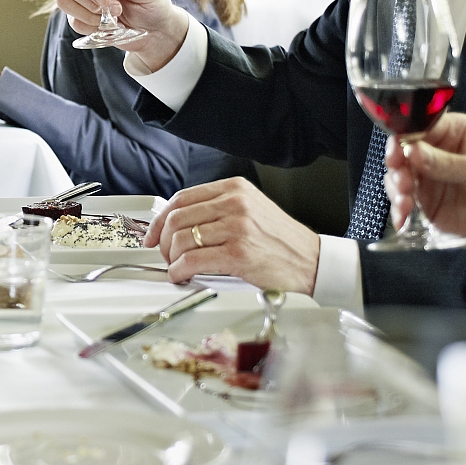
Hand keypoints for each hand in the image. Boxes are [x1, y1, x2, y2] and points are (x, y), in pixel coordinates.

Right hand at [54, 0, 190, 71]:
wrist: (155, 29)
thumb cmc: (153, 2)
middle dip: (89, 2)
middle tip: (116, 10)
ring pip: (64, 1)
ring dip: (88, 15)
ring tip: (113, 19)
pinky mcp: (81, 14)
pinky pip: (72, 20)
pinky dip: (90, 27)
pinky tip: (107, 26)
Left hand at [145, 177, 320, 291]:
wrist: (312, 261)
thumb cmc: (281, 241)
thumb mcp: (250, 210)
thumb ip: (218, 210)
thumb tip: (178, 223)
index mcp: (235, 188)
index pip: (182, 198)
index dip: (160, 219)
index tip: (152, 234)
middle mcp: (235, 203)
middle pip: (177, 218)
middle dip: (163, 241)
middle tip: (165, 255)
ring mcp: (237, 227)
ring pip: (181, 239)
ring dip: (171, 258)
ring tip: (177, 267)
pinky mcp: (238, 253)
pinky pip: (192, 260)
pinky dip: (179, 270)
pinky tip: (182, 276)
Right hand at [385, 113, 465, 314]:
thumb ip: (450, 164)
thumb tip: (414, 152)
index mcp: (456, 133)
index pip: (421, 126)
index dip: (404, 138)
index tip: (397, 153)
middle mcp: (438, 153)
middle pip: (403, 152)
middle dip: (397, 167)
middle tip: (402, 183)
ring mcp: (430, 180)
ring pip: (398, 177)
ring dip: (396, 190)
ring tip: (405, 205)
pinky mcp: (427, 205)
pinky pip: (403, 203)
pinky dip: (398, 211)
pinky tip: (402, 219)